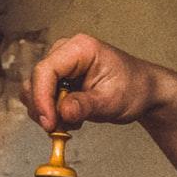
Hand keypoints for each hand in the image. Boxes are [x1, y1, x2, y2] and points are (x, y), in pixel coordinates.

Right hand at [25, 34, 159, 130]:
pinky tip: (72, 117)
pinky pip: (42, 97)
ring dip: (47, 112)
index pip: (46, 70)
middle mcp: (65, 52)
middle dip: (44, 108)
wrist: (142, 91)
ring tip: (73, 122)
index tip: (48, 122)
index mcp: (80, 49)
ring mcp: (60, 66)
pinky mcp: (58, 79)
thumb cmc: (133, 88)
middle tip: (59, 128)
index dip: (41, 98)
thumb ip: (85, 106)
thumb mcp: (112, 101)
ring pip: (34, 90)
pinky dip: (52, 113)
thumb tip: (63, 112)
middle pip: (36, 80)